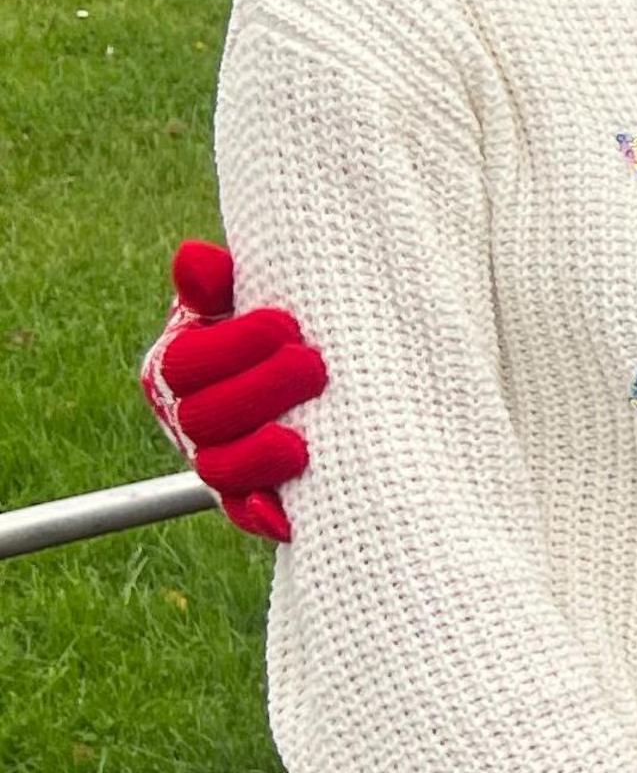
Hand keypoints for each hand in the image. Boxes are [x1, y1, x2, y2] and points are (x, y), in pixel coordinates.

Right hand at [140, 240, 327, 541]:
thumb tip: (195, 258)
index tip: (286, 324)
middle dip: (259, 393)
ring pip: (218, 468)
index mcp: (180, 364)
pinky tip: (285, 512)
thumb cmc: (281, 323)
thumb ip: (223, 283)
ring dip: (256, 457)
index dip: (233, 347)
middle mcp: (189, 415)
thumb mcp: (251, 296)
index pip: (188, 363)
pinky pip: (245, 512)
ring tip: (300, 443)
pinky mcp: (250, 495)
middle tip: (315, 366)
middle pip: (204, 417)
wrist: (321, 367)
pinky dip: (262, 514)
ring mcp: (217, 457)